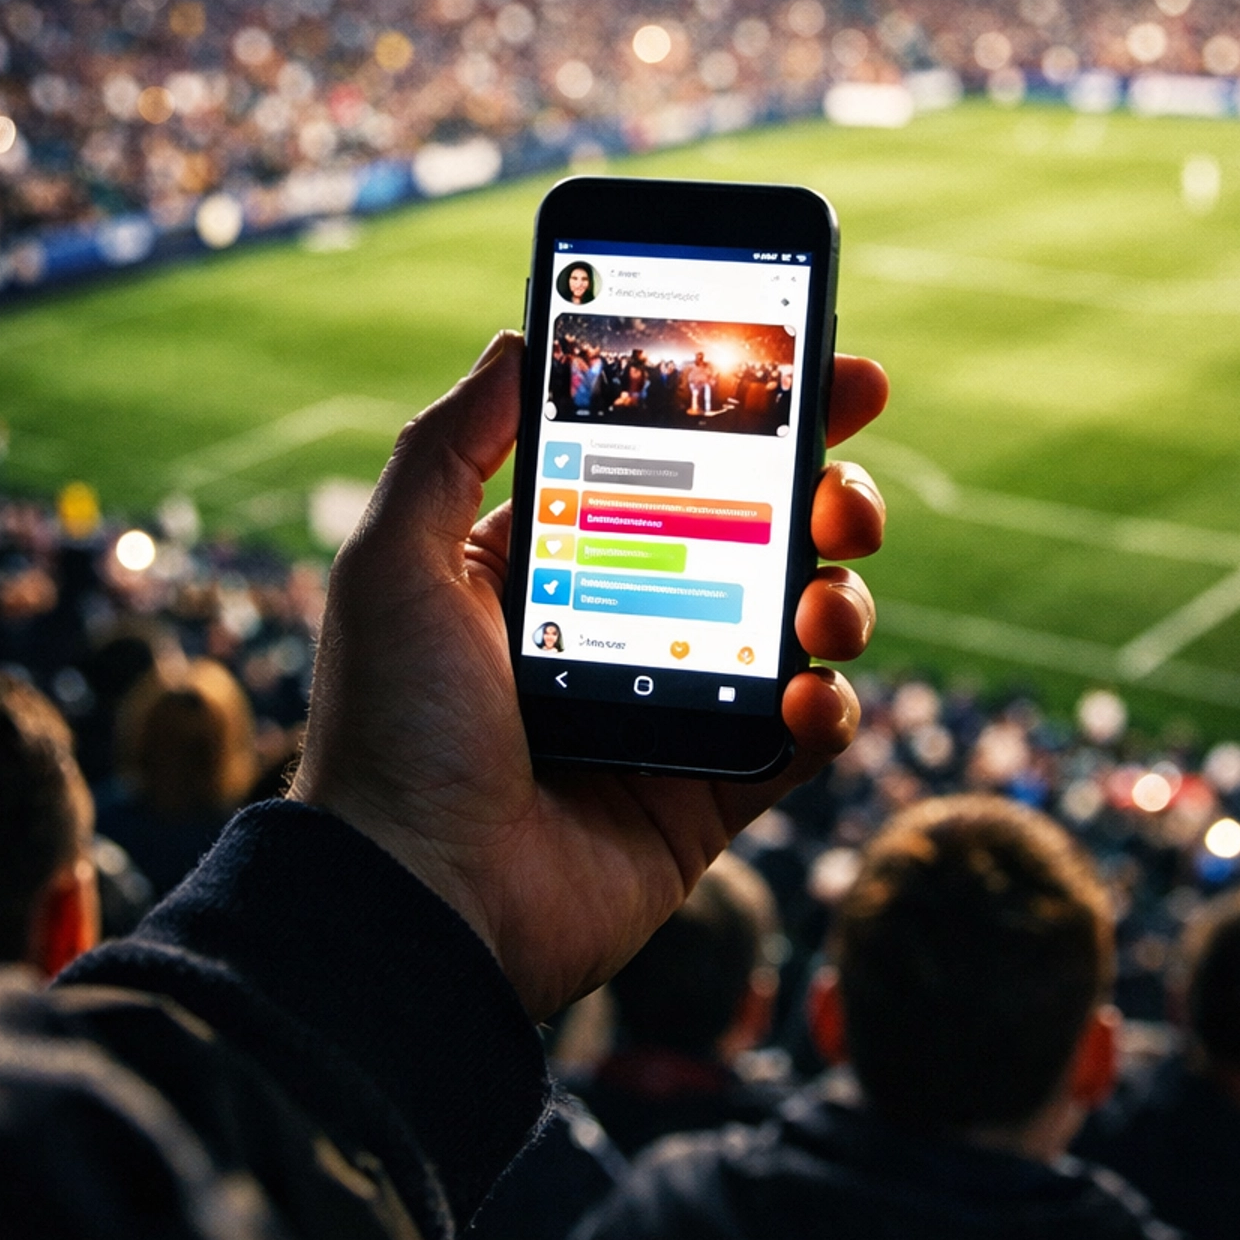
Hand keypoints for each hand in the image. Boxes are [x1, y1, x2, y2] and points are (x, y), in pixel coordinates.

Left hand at [292, 331, 886, 1019]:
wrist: (417, 901)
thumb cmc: (393, 728)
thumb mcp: (394, 561)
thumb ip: (450, 445)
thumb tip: (515, 338)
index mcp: (558, 562)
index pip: (673, 462)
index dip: (749, 414)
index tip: (817, 366)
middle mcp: (629, 623)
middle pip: (763, 532)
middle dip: (825, 491)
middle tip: (845, 482)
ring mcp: (679, 709)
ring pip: (802, 624)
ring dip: (839, 596)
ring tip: (822, 601)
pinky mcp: (713, 792)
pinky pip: (805, 739)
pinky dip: (828, 710)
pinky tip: (808, 695)